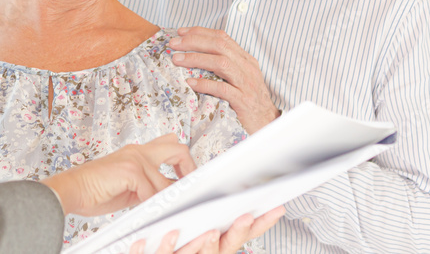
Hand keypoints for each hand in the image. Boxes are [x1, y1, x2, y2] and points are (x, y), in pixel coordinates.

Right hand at [41, 133, 194, 216]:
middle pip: (177, 148)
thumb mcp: (129, 187)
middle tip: (191, 187)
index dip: (184, 162)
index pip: (169, 145)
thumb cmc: (96, 189)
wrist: (72, 189)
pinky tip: (147, 210)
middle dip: (189, 168)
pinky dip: (152, 204)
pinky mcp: (130, 170)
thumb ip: (148, 185)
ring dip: (167, 198)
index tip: (189, 181)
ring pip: (166, 180)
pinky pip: (152, 190)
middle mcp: (138, 151)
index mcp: (138, 152)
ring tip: (166, 209)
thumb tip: (168, 194)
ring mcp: (134, 158)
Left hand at [129, 206, 285, 253]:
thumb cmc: (177, 240)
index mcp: (216, 244)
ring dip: (206, 244)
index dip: (261, 223)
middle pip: (227, 247)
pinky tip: (159, 236)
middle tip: (246, 216)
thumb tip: (227, 182)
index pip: (243, 234)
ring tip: (209, 232)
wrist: (153, 250)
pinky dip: (160, 248)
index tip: (276, 208)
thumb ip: (211, 208)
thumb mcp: (198, 223)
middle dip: (238, 231)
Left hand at [169, 27, 279, 132]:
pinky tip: (190, 82)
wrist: (267, 123)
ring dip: (196, 59)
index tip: (181, 32)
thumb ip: (222, 64)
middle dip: (193, 41)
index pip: (222, 37)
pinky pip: (222, 89)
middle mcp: (247, 68)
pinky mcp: (243, 101)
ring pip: (221, 63)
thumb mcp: (238, 77)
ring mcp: (246, 84)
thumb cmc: (248, 99)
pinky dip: (205, 84)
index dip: (200, 32)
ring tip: (177, 59)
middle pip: (219, 46)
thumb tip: (193, 54)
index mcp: (245, 59)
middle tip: (173, 44)